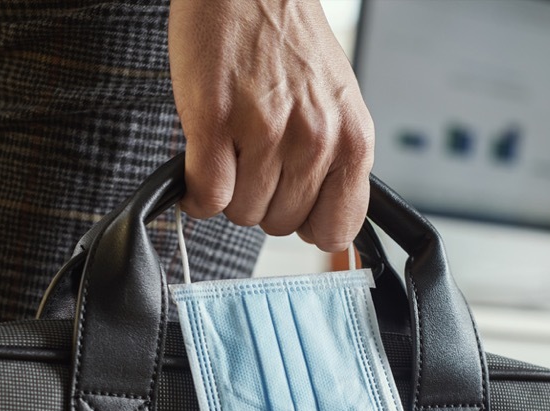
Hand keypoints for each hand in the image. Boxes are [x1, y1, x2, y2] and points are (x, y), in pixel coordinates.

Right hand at [168, 0, 373, 251]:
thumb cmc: (289, 43)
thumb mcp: (337, 107)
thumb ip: (336, 164)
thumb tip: (325, 229)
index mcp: (353, 140)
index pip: (336, 229)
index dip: (309, 224)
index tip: (294, 208)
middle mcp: (315, 140)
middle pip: (281, 225)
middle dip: (263, 200)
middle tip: (255, 159)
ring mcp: (266, 132)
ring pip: (241, 212)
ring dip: (229, 190)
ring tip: (232, 147)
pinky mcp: (216, 121)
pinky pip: (206, 194)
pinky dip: (196, 192)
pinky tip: (200, 163)